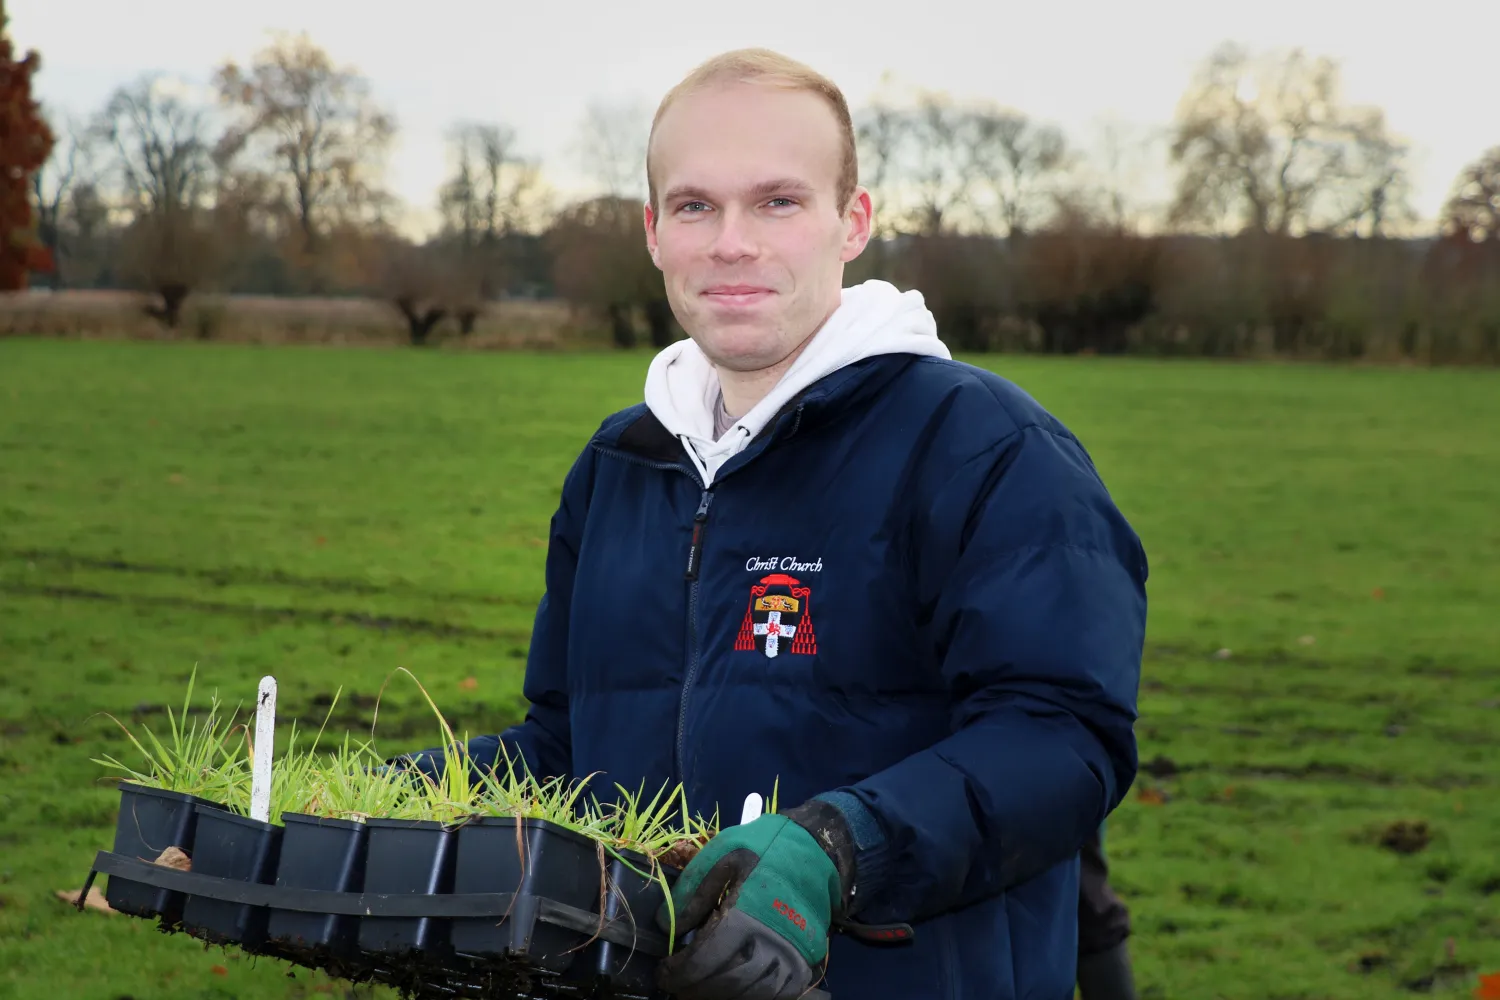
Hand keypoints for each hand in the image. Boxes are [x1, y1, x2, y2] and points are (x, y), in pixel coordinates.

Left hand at [656, 808, 846, 999]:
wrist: (818, 847)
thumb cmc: (767, 846)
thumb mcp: (723, 853)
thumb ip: (692, 891)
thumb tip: (664, 925)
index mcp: (746, 914)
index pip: (704, 961)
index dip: (679, 973)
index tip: (663, 973)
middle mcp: (771, 942)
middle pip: (725, 984)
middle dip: (694, 989)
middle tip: (677, 986)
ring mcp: (791, 955)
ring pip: (751, 993)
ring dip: (721, 995)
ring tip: (700, 989)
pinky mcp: (805, 961)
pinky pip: (777, 992)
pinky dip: (752, 995)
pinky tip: (733, 988)